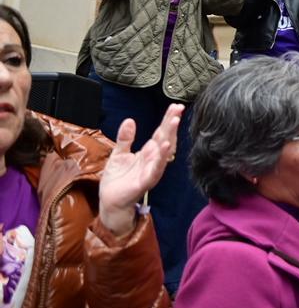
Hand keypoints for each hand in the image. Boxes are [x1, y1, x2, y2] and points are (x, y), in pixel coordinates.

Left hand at [98, 104, 181, 237]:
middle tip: (179, 108)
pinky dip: (161, 157)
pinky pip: (155, 168)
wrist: (110, 202)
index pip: (160, 132)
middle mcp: (153, 160)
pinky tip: (164, 146)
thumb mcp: (119, 154)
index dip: (167, 119)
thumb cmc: (117, 180)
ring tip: (174, 121)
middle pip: (165, 138)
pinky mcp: (145, 181)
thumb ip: (125, 138)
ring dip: (170, 136)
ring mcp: (151, 170)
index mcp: (148, 152)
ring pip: (164, 152)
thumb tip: (130, 120)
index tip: (175, 106)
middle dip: (172, 123)